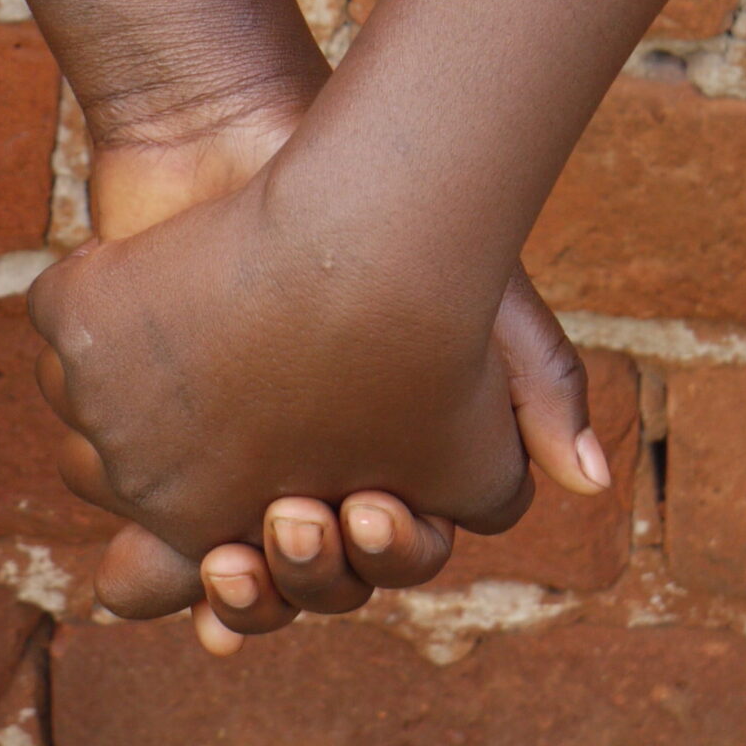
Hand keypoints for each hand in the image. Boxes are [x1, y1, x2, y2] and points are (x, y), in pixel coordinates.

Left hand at [34, 117, 609, 652]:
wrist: (231, 147)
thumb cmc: (370, 221)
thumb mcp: (477, 298)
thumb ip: (537, 385)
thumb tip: (594, 483)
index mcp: (395, 462)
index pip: (401, 551)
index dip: (392, 552)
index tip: (378, 510)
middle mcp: (315, 483)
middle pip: (321, 584)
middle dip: (312, 575)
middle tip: (294, 521)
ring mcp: (230, 477)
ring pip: (241, 585)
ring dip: (241, 597)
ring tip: (226, 561)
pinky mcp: (152, 458)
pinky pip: (154, 556)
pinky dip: (155, 581)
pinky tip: (152, 571)